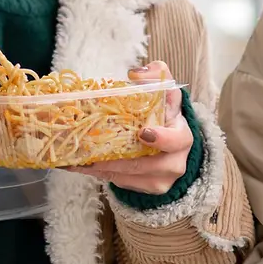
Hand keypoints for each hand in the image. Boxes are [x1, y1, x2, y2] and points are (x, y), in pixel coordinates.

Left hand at [70, 62, 193, 194]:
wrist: (169, 144)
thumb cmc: (164, 115)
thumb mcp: (165, 92)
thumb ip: (156, 75)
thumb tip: (136, 74)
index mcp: (181, 136)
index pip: (176, 140)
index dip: (161, 139)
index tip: (142, 133)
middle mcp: (175, 161)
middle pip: (148, 166)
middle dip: (120, 160)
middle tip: (95, 152)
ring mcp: (162, 179)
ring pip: (131, 178)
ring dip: (104, 169)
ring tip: (80, 159)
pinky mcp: (148, 189)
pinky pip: (122, 184)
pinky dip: (101, 175)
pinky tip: (83, 165)